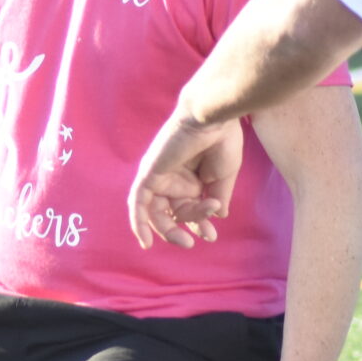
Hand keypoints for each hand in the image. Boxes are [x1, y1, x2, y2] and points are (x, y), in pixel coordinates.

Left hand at [129, 107, 242, 247]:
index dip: (198, 224)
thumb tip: (218, 217)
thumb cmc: (222, 141)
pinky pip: (138, 202)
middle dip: (182, 228)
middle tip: (194, 241)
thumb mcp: (223, 177)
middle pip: (171, 213)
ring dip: (167, 229)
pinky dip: (139, 221)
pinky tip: (145, 241)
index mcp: (191, 179)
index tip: (211, 235)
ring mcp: (160, 176)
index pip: (189, 209)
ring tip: (184, 241)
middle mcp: (173, 179)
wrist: (214, 119)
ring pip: (156, 211)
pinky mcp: (148, 173)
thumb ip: (218, 197)